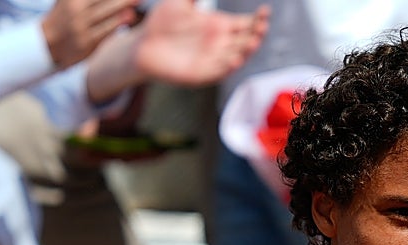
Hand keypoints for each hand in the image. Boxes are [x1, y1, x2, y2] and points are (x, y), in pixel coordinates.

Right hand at [42, 0, 139, 67]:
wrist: (48, 44)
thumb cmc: (65, 18)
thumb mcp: (69, 1)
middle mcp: (75, 10)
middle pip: (102, 0)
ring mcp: (80, 27)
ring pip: (105, 14)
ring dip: (122, 7)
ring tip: (138, 0)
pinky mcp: (86, 43)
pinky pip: (105, 31)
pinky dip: (117, 23)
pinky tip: (129, 17)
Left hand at [133, 0, 269, 86]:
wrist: (142, 45)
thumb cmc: (162, 23)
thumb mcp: (178, 2)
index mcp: (220, 26)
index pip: (246, 24)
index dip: (258, 19)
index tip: (265, 11)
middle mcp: (221, 43)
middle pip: (247, 40)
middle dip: (257, 34)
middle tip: (261, 25)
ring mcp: (214, 59)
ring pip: (238, 57)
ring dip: (247, 51)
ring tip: (253, 42)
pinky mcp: (203, 73)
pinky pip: (220, 72)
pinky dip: (228, 67)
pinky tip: (234, 60)